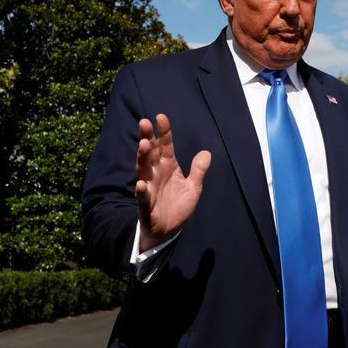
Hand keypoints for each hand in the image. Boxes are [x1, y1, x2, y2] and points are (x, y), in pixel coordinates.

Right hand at [135, 114, 210, 251]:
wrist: (169, 230)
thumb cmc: (178, 205)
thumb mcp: (193, 187)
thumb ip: (198, 170)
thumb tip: (207, 153)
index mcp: (168, 166)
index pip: (165, 146)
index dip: (163, 132)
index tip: (161, 117)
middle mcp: (156, 174)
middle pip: (151, 153)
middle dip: (147, 138)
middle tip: (144, 122)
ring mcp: (149, 188)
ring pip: (143, 170)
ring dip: (142, 158)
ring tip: (144, 145)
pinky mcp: (146, 205)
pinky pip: (142, 197)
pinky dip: (141, 191)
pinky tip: (140, 184)